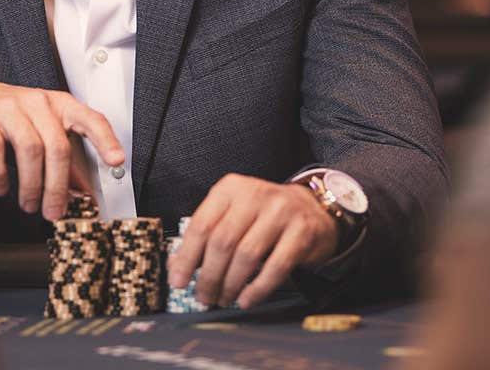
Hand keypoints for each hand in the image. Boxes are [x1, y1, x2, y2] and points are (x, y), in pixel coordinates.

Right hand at [0, 80, 123, 220]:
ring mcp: (9, 107)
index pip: (90, 119)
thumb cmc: (11, 121)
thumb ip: (65, 164)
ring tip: (28, 205)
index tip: (117, 161)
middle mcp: (37, 102)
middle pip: (57, 145)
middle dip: (57, 185)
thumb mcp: (42, 136)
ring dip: (31, 185)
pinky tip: (1, 189)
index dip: (106, 140)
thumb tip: (85, 196)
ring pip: (29, 149)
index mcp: (60, 105)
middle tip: (53, 212)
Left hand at [167, 174, 337, 309]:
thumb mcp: (233, 215)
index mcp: (231, 188)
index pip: (201, 224)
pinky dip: (258, 289)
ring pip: (247, 256)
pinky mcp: (302, 231)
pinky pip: (276, 267)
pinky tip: (247, 299)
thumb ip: (207, 236)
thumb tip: (177, 266)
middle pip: (223, 242)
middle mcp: (255, 194)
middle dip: (209, 276)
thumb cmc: (264, 216)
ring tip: (224, 298)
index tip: (178, 281)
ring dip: (231, 284)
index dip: (186, 257)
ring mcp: (281, 211)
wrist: (313, 208)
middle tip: (203, 297)